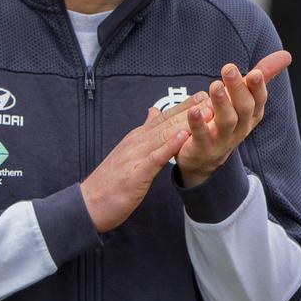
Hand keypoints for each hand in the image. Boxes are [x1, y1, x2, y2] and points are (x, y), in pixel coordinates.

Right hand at [82, 93, 205, 231]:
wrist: (88, 204)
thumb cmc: (110, 182)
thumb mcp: (129, 152)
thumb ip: (143, 132)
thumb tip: (153, 112)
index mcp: (137, 138)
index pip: (163, 117)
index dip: (184, 106)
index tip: (203, 95)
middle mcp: (136, 143)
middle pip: (167, 122)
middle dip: (190, 110)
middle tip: (211, 97)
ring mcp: (135, 156)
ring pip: (164, 135)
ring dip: (185, 122)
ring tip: (204, 111)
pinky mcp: (135, 174)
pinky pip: (155, 157)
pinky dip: (170, 146)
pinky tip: (184, 136)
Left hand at [176, 51, 291, 187]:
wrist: (204, 157)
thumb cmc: (226, 119)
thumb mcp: (244, 96)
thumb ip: (263, 75)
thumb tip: (286, 55)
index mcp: (251, 113)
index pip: (259, 99)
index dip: (258, 87)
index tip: (255, 73)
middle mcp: (240, 126)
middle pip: (244, 108)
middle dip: (238, 88)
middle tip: (228, 69)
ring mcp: (222, 139)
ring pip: (226, 121)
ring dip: (222, 103)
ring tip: (215, 86)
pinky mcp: (203, 147)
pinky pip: (202, 135)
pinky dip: (198, 123)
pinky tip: (194, 110)